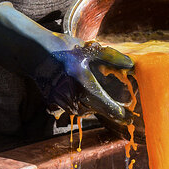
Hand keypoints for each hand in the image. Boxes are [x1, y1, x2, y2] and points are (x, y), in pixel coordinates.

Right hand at [0, 3, 132, 120]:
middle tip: (124, 103)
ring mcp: (64, 105)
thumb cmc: (64, 50)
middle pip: (100, 109)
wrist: (36, 54)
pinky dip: (83, 99)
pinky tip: (82, 86)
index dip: (123, 115)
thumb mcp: (89, 50)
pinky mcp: (56, 104)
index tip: (133, 118)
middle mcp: (75, 101)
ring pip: (87, 109)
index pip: (109, 109)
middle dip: (110, 106)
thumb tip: (131, 64)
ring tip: (101, 91)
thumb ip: (111, 57)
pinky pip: (76, 105)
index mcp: (86, 88)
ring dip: (96, 102)